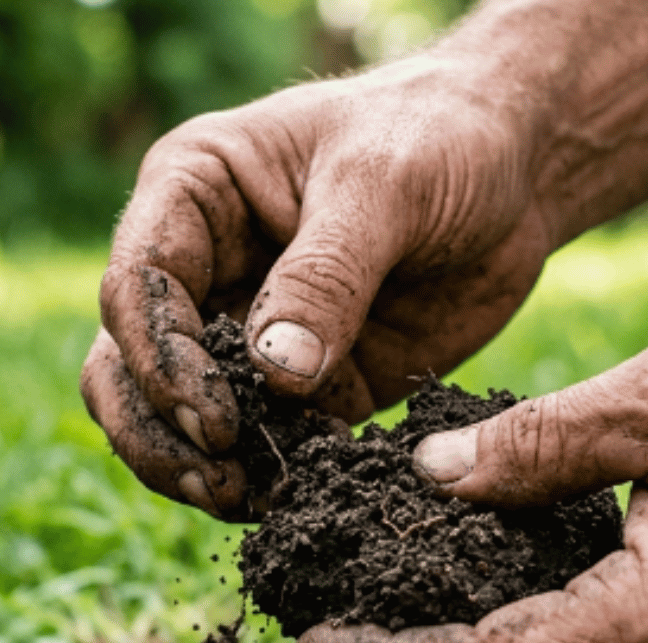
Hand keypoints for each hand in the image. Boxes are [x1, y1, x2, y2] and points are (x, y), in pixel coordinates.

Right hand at [78, 55, 560, 518]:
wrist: (520, 168)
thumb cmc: (441, 136)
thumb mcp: (385, 184)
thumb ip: (327, 275)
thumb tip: (273, 375)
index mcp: (192, 192)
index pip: (136, 287)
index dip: (159, 360)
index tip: (215, 418)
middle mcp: (201, 268)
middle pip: (127, 367)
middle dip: (158, 432)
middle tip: (216, 480)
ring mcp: (244, 334)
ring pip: (175, 419)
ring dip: (197, 468)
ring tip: (248, 501)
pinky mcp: (303, 389)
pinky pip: (262, 446)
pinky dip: (270, 478)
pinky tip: (309, 498)